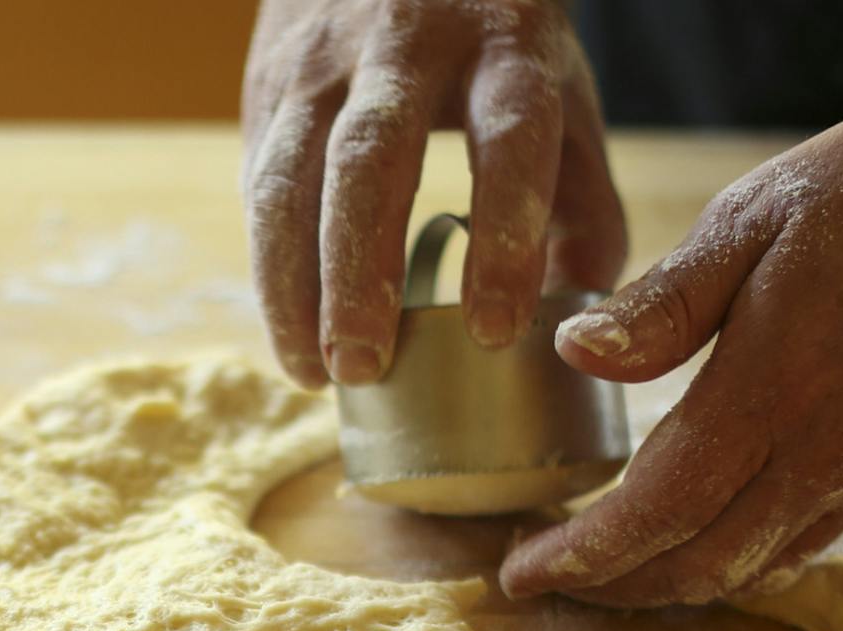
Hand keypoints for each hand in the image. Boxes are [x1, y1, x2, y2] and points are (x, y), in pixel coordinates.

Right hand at [241, 0, 625, 389]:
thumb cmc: (491, 48)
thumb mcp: (557, 93)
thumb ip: (583, 202)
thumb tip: (580, 323)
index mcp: (503, 47)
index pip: (508, 137)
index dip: (502, 237)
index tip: (492, 332)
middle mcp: (405, 45)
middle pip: (371, 157)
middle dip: (359, 271)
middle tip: (365, 366)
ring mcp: (324, 65)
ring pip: (290, 177)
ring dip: (294, 286)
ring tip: (316, 372)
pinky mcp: (269, 90)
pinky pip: (259, 188)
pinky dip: (270, 273)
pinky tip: (295, 338)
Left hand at [499, 95, 842, 607]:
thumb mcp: (763, 210)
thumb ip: (667, 300)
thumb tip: (576, 355)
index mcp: (778, 382)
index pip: (658, 505)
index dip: (583, 555)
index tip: (517, 568)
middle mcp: (824, 451)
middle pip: (692, 564)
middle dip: (605, 587)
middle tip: (538, 576)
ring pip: (741, 572)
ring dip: (658, 585)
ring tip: (595, 568)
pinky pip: (790, 549)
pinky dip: (723, 563)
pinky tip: (684, 542)